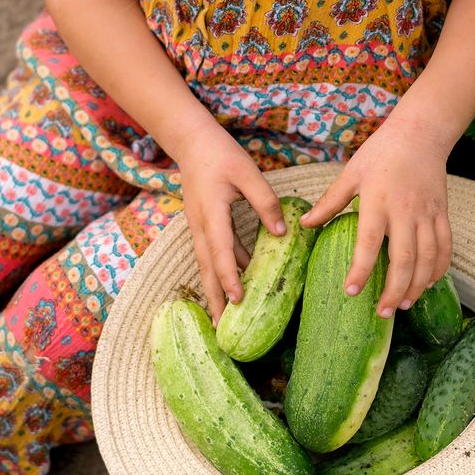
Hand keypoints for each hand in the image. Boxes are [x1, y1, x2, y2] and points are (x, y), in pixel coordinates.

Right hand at [178, 126, 285, 321]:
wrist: (192, 143)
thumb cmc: (221, 155)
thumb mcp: (248, 173)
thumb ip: (266, 202)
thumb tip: (282, 234)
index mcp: (212, 213)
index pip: (221, 251)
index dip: (230, 276)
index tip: (237, 300)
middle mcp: (201, 226)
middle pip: (207, 269)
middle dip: (215, 300)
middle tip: (222, 331)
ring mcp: (198, 228)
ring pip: (207, 266)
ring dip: (215, 293)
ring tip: (223, 321)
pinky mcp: (202, 227)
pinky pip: (211, 256)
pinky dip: (220, 275)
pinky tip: (233, 289)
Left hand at [301, 119, 451, 316]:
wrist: (420, 134)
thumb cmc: (380, 154)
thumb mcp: (350, 174)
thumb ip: (330, 202)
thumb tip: (305, 224)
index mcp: (377, 202)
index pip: (369, 243)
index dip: (361, 270)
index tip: (351, 291)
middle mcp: (405, 211)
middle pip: (404, 258)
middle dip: (394, 289)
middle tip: (382, 312)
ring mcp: (427, 214)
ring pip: (428, 257)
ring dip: (418, 285)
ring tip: (404, 305)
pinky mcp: (442, 213)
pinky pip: (445, 246)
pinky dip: (439, 269)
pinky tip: (428, 283)